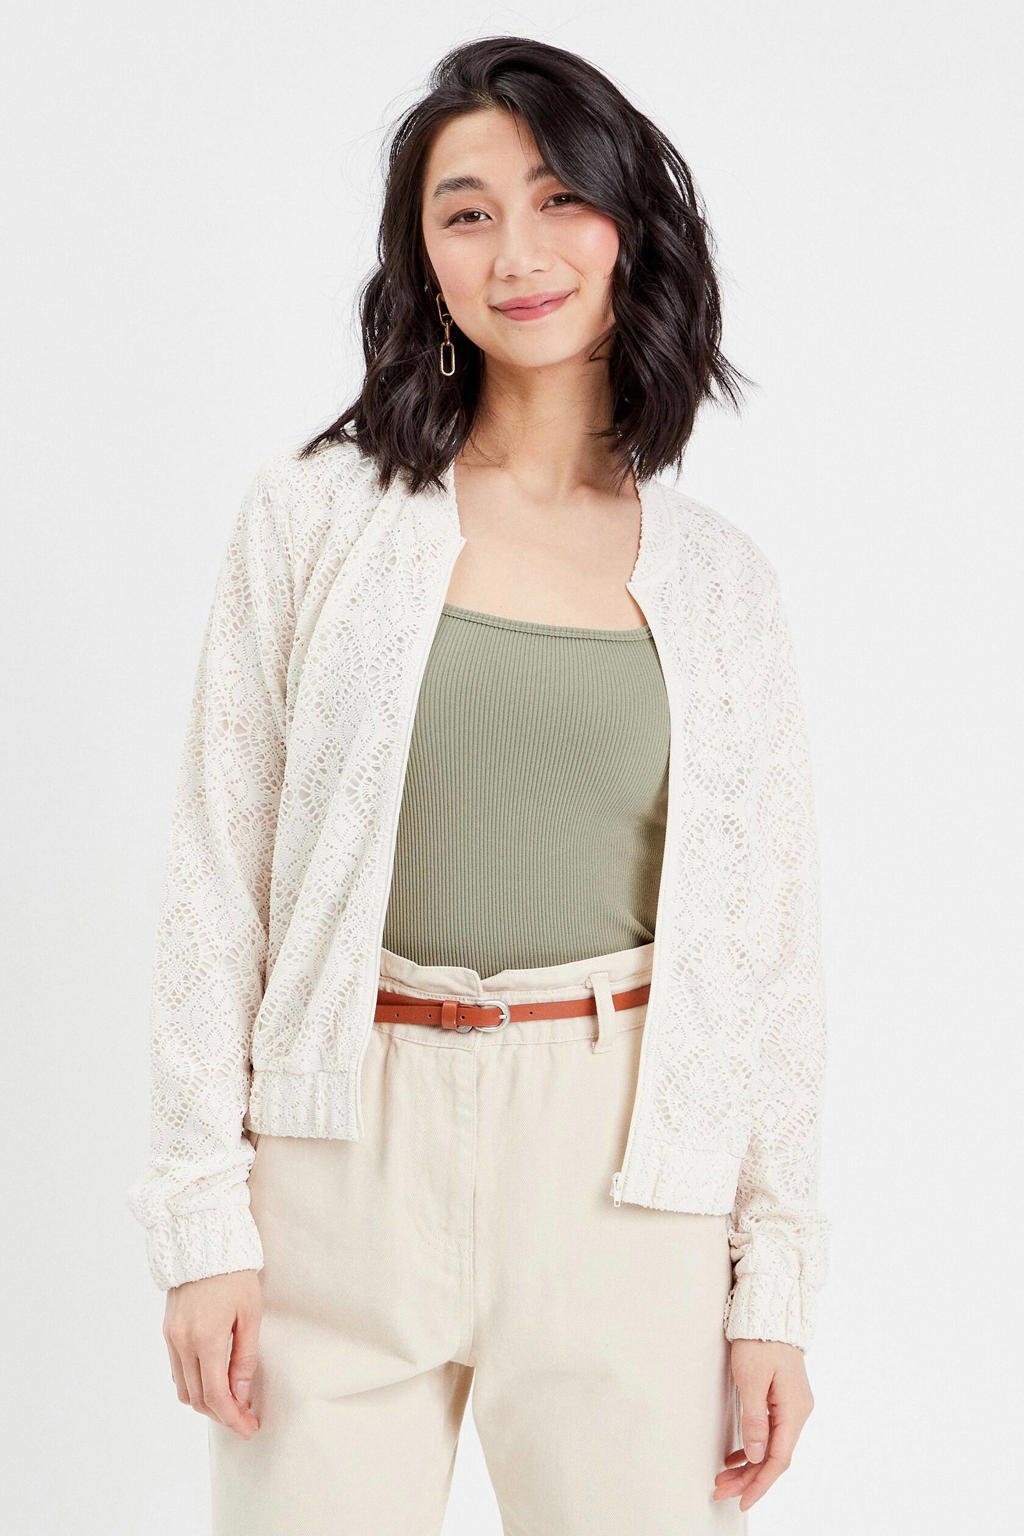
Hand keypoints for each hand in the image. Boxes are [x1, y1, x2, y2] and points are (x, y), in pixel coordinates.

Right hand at [163, 1270, 262, 1439]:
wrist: (203, 1242)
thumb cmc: (234, 1274)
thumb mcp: (250, 1313)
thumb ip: (245, 1357)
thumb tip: (241, 1394)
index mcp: (206, 1339)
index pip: (216, 1396)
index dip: (233, 1418)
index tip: (250, 1428)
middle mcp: (182, 1343)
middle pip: (198, 1399)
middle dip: (222, 1415)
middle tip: (245, 1419)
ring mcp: (171, 1338)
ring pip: (184, 1389)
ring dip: (206, 1402)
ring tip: (232, 1402)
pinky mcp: (167, 1331)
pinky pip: (177, 1371)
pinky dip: (194, 1384)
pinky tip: (213, 1381)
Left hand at [712, 1339, 814, 1511]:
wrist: (770, 1311)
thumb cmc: (760, 1341)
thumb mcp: (751, 1379)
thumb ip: (754, 1420)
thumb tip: (754, 1456)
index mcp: (794, 1409)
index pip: (779, 1458)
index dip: (760, 1483)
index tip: (743, 1501)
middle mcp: (798, 1411)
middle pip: (774, 1455)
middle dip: (748, 1478)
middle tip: (721, 1492)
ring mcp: (792, 1406)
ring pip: (771, 1446)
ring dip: (748, 1465)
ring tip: (723, 1479)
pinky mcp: (783, 1399)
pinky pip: (770, 1432)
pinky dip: (752, 1446)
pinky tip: (735, 1457)